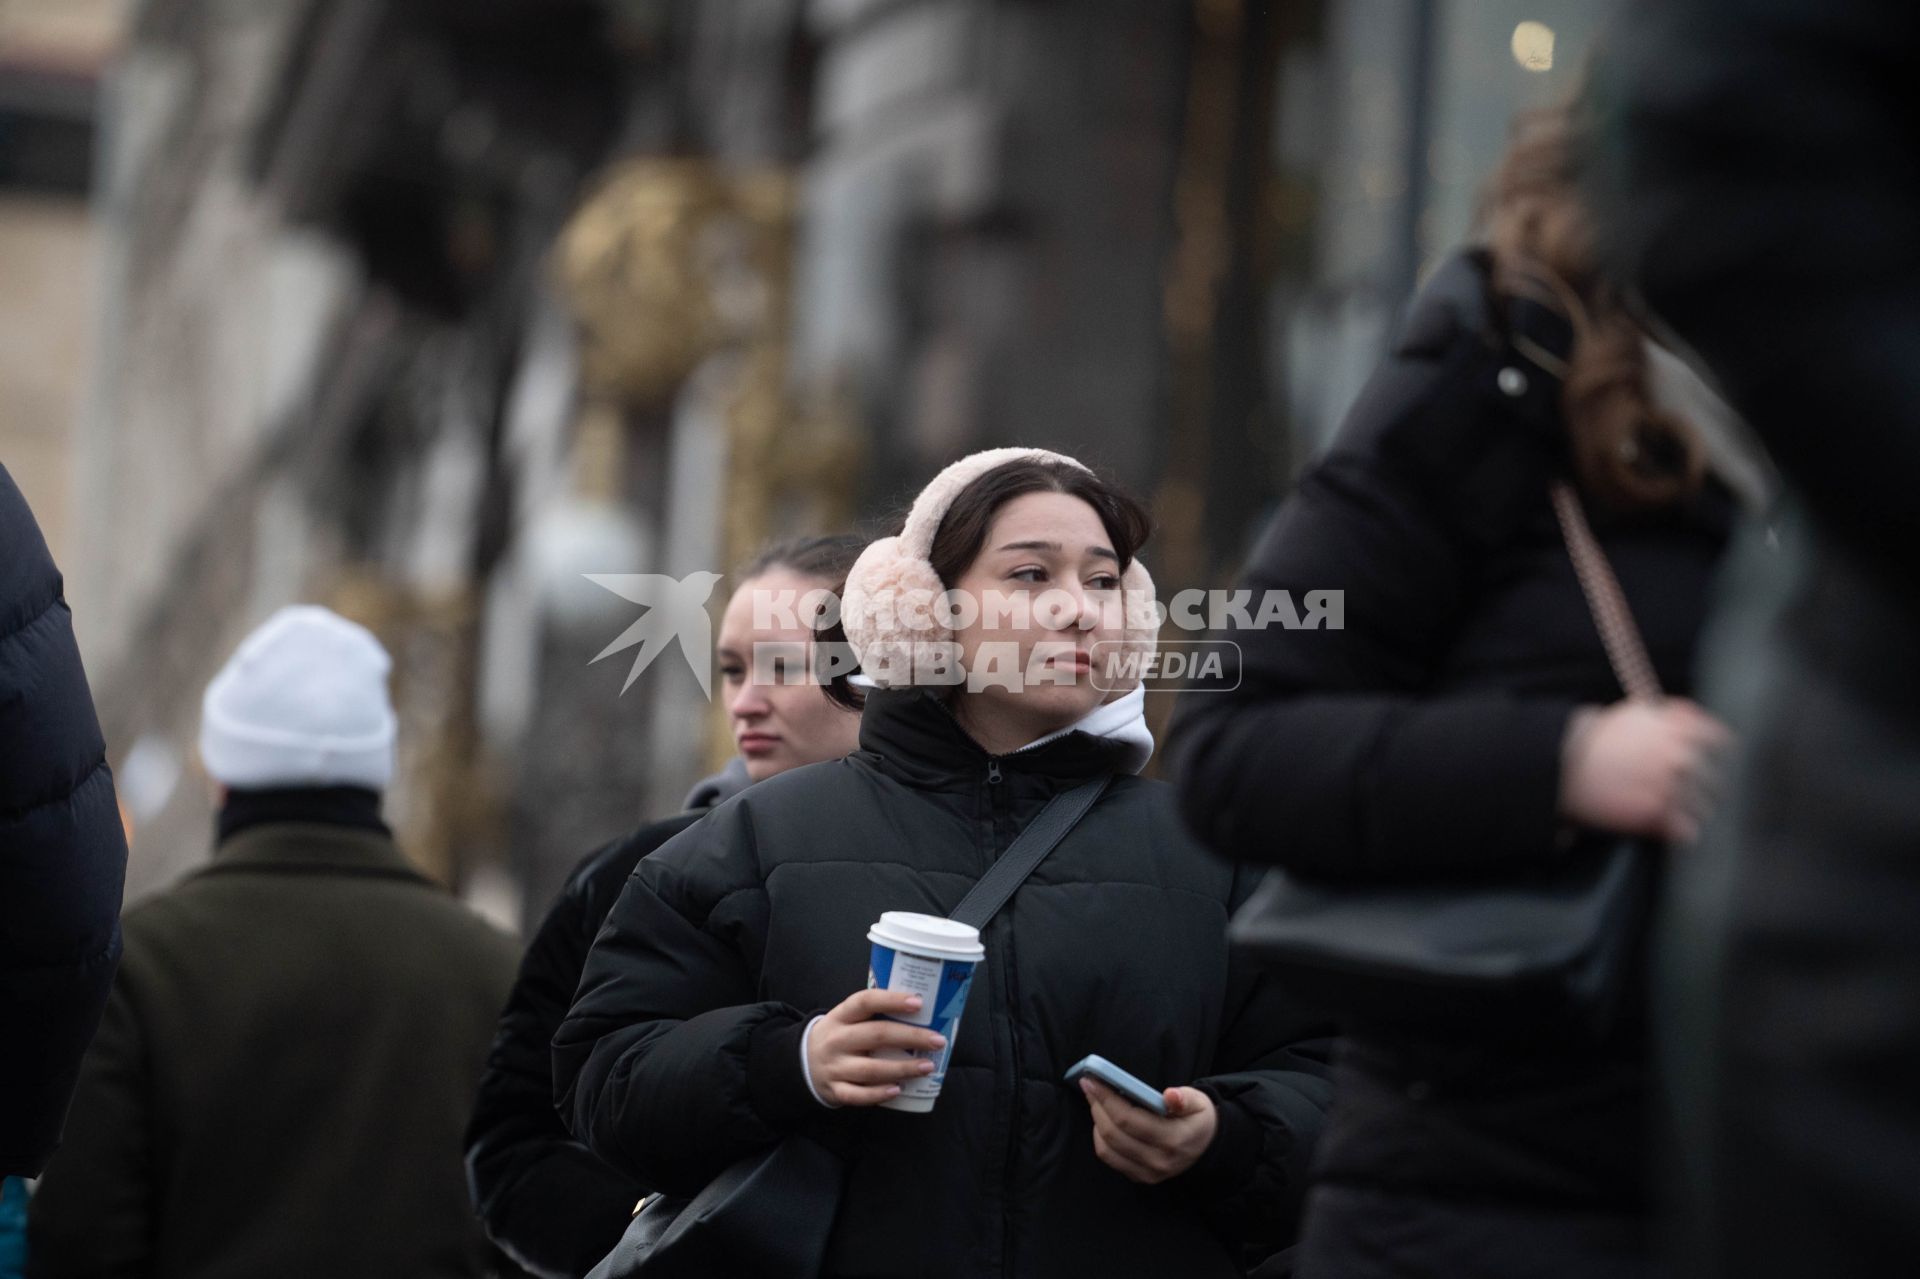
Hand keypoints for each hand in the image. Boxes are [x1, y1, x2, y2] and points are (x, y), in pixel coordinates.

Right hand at [805, 989, 947, 1106]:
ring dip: (902, 1068)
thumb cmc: (839, 1036)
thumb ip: (873, 1014)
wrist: (801, 1061)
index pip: (865, 1002)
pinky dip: (879, 1093)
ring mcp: (834, 1067)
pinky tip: (899, 1090)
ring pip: (871, 1069)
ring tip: (927, 1067)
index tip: (918, 1003)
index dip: (891, 1000)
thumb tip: (920, 1010)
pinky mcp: (835, 1090)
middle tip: (937, 1041)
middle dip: (911, 1037)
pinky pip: (859, 1095)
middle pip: (876, 1036)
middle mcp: (836, 1040)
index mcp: (840, 1016)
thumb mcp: (846, 1018)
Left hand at [1080, 1078, 1216, 1184]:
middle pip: (1113, 1134)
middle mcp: (1158, 1161)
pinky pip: (1111, 1159)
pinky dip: (1101, 1139)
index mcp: (1173, 1139)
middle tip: (1089, 1087)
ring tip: (1096, 1102)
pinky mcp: (1140, 1177)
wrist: (1207, 1146)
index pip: (1129, 1120)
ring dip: (1096, 1122)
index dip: (1106, 1099)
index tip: (1092, 1081)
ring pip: (1107, 1149)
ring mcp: (1148, 1173)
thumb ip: (1184, 1098)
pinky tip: (1104, 1121)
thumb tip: (1170, 1096)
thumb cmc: (1198, 1118)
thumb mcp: (1198, 1102)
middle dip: (1097, 1107)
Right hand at [1559, 698, 1732, 843]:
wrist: (1566, 762)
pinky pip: (1687, 830)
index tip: (1712, 762)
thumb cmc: (1599, 736)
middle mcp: (1681, 757)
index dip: (1717, 753)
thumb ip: (1673, 713)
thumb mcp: (1638, 712)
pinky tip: (1678, 831)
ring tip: (1683, 814)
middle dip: (1706, 786)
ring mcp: (1671, 786)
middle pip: (1714, 778)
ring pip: (1703, 807)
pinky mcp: (1656, 813)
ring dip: (1696, 811)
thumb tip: (1696, 715)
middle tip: (1693, 792)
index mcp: (1680, 730)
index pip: (1719, 742)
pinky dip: (1684, 832)